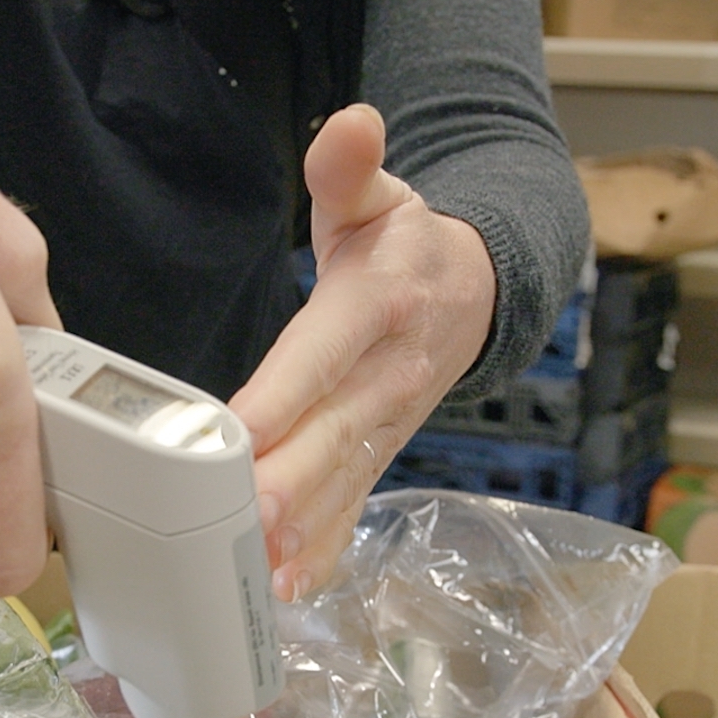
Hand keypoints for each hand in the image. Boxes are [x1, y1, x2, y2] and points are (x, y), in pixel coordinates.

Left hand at [229, 104, 496, 601]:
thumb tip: (350, 123)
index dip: (287, 393)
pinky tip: (285, 593)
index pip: (322, 354)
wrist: (474, 295)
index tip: (245, 427)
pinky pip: (349, 513)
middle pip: (331, 436)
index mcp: (377, 309)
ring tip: (256, 574)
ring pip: (339, 486)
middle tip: (243, 521)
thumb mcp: (380, 195)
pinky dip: (322, 555)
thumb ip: (349, 167)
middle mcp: (384, 379)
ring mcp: (383, 429)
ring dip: (300, 534)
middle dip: (289, 484)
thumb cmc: (403, 246)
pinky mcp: (376, 460)